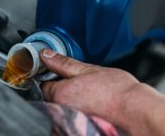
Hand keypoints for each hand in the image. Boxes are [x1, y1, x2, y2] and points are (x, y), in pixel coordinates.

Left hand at [41, 49, 164, 134]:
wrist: (136, 110)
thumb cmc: (115, 90)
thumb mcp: (86, 68)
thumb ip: (63, 62)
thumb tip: (46, 55)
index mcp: (60, 93)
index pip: (44, 84)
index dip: (52, 76)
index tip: (61, 73)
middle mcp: (61, 110)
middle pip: (52, 96)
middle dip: (61, 88)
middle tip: (79, 83)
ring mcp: (71, 119)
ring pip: (63, 105)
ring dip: (70, 98)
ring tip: (87, 93)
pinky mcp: (80, 126)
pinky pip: (72, 114)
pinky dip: (77, 108)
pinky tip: (90, 103)